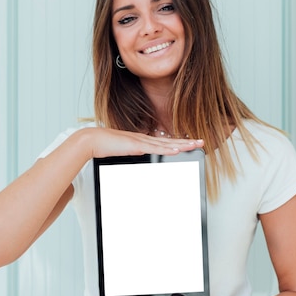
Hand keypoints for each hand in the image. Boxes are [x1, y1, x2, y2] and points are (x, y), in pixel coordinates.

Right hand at [80, 127, 203, 158]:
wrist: (93, 140)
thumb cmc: (106, 146)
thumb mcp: (125, 151)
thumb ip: (135, 153)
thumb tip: (142, 157)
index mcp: (143, 140)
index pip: (166, 142)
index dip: (179, 142)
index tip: (191, 144)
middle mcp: (145, 138)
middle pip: (170, 141)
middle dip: (187, 142)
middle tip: (201, 142)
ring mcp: (142, 141)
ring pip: (167, 143)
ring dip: (182, 144)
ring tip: (195, 144)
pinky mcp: (136, 145)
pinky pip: (155, 148)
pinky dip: (167, 149)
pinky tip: (177, 149)